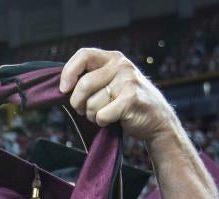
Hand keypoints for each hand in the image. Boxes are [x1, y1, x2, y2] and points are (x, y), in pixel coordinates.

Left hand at [60, 48, 177, 141]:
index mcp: (113, 58)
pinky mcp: (130, 99)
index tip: (63, 89)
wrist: (156, 119)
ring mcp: (128, 81)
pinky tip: (114, 119)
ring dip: (92, 115)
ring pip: (91, 104)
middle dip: (78, 103)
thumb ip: (91, 78)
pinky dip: (102, 122)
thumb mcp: (111, 82)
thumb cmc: (126, 102)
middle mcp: (121, 66)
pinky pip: (101, 115)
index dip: (68, 72)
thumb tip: (62, 87)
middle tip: (85, 110)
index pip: (83, 55)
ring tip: (105, 113)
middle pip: (83, 85)